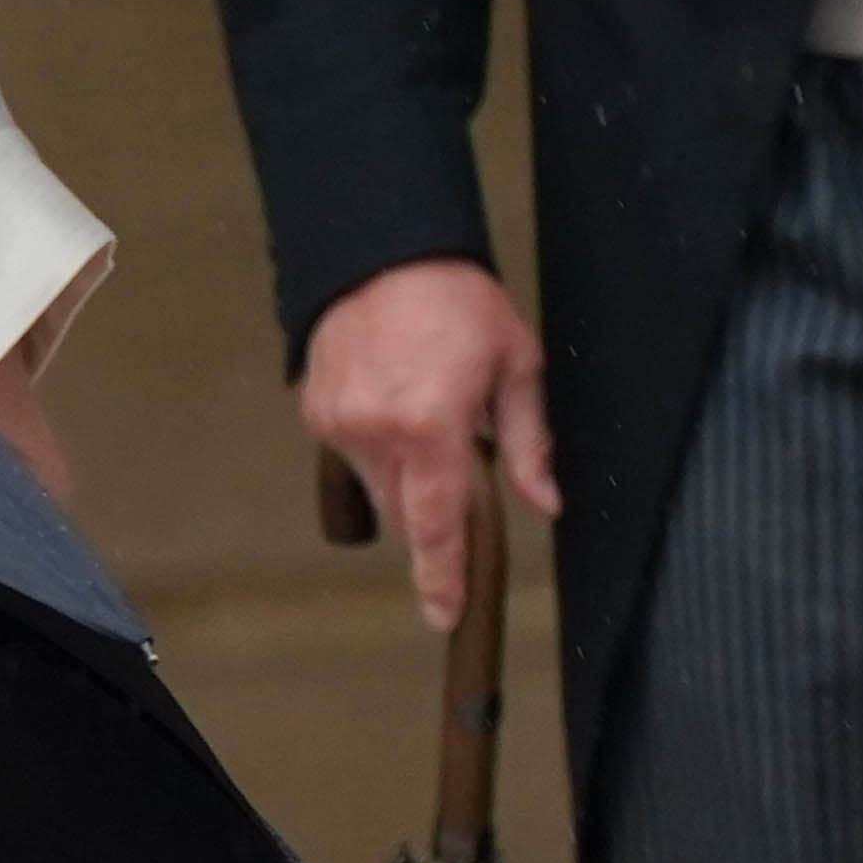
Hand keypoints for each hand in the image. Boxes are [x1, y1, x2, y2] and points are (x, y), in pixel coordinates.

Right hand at [301, 256, 559, 628]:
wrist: (382, 250)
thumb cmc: (452, 297)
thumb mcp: (515, 364)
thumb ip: (528, 442)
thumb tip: (544, 499)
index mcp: (432, 423)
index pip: (437, 523)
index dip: (442, 576)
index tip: (444, 612)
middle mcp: (378, 431)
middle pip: (407, 511)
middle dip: (433, 502)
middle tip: (454, 450)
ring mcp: (340, 424)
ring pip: (379, 485)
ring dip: (405, 469)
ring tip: (421, 406)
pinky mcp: (318, 413)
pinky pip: (353, 454)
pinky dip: (378, 442)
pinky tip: (393, 397)